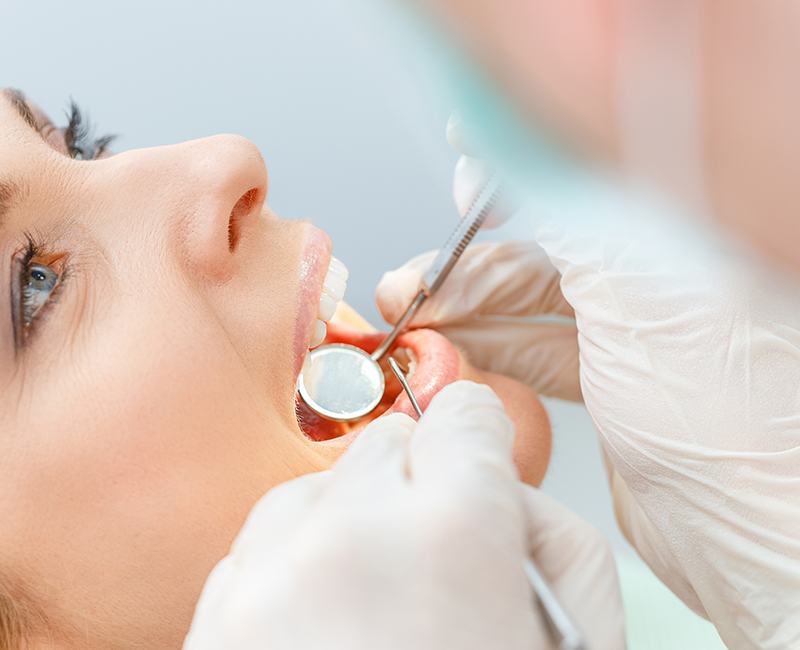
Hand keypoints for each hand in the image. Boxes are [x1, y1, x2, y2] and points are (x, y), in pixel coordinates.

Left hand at [184, 381, 623, 649]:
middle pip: (397, 445)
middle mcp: (348, 529)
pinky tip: (326, 624)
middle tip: (448, 566)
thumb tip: (503, 503)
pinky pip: (270, 536)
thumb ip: (542, 554)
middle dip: (427, 490)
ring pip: (328, 483)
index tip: (485, 475)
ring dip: (360, 519)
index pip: (469, 420)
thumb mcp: (549, 647)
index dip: (486, 449)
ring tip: (384, 605)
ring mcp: (266, 569)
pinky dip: (302, 555)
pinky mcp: (215, 614)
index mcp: (454, 535)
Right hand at [378, 114, 799, 647]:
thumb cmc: (728, 423)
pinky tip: (456, 349)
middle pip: (545, 247)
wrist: (746, 533)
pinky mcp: (620, 382)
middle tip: (413, 282)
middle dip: (469, 263)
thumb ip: (575, 226)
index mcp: (683, 236)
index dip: (513, 169)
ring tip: (414, 319)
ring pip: (536, 303)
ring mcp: (640, 332)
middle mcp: (662, 276)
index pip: (580, 178)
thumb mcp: (641, 298)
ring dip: (470, 310)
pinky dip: (495, 349)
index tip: (461, 163)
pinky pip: (543, 350)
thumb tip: (515, 164)